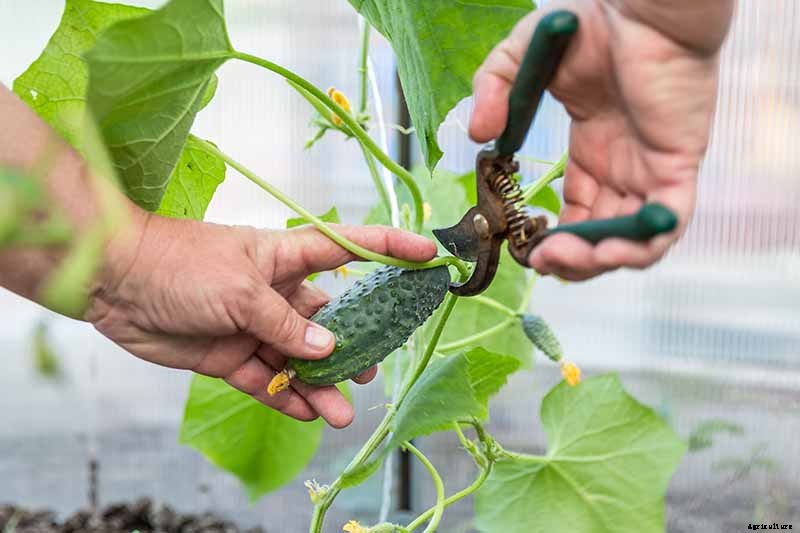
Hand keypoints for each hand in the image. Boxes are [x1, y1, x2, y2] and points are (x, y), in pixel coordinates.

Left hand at [87, 210, 436, 427]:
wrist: (116, 283)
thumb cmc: (180, 263)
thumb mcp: (240, 290)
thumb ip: (285, 324)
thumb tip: (328, 351)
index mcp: (286, 257)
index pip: (349, 247)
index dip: (391, 248)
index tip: (428, 257)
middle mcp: (277, 291)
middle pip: (329, 319)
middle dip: (354, 344)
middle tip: (374, 369)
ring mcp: (256, 325)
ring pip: (301, 359)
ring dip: (322, 384)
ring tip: (342, 412)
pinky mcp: (232, 355)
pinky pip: (268, 380)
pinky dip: (287, 397)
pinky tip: (307, 414)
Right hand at [470, 0, 732, 279]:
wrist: (640, 4)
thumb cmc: (591, 23)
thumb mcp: (521, 60)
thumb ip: (492, 93)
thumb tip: (476, 136)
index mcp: (595, 152)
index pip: (578, 213)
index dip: (553, 239)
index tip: (525, 249)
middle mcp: (625, 168)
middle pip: (602, 236)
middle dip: (572, 260)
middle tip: (541, 261)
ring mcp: (653, 169)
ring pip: (634, 240)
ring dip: (599, 261)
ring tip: (563, 258)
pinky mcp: (678, 164)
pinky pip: (667, 221)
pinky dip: (640, 245)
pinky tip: (606, 250)